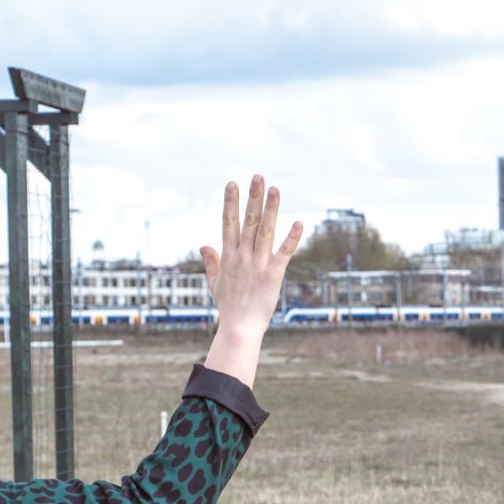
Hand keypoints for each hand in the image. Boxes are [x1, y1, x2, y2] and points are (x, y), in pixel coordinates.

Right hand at [200, 175, 302, 388]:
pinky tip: (299, 222)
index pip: (228, 223)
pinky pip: (284, 252)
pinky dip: (292, 238)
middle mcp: (242, 256)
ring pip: (265, 231)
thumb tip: (204, 244)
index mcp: (228, 256)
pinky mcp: (273, 275)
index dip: (230, 203)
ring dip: (271, 209)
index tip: (232, 184)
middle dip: (253, 198)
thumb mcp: (216, 283)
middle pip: (248, 221)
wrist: (240, 327)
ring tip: (275, 189)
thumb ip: (211, 262)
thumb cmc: (229, 306)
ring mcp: (258, 264)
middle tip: (257, 176)